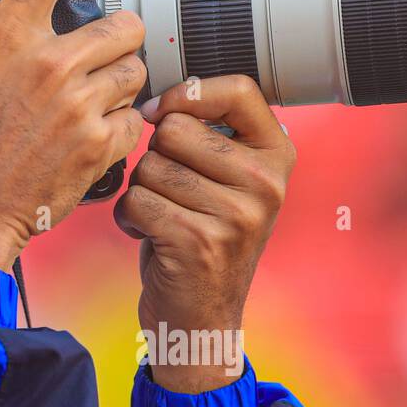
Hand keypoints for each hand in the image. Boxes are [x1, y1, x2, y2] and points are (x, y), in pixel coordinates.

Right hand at [0, 0, 146, 271]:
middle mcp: (51, 63)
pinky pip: (133, 121)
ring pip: (136, 71)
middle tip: (101, 52)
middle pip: (124, 23)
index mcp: (7, 37)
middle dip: (117, 36)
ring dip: (121, 83)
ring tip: (97, 99)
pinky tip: (94, 137)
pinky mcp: (98, 146)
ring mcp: (80, 105)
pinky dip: (120, 128)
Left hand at [114, 75, 295, 392]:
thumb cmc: (202, 235)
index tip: (163, 112)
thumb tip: (156, 101)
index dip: (189, 93)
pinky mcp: (199, 242)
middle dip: (155, 157)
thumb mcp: (226, 179)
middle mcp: (267, 183)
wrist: (200, 318)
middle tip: (172, 193)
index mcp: (277, 155)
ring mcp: (237, 215)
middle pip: (175, 128)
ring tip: (164, 218)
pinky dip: (129, 219)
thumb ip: (208, 133)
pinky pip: (136, 201)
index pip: (238, 88)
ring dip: (141, 192)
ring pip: (149, 166)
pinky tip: (151, 237)